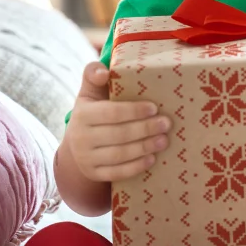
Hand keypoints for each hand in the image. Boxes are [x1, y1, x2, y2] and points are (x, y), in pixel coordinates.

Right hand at [63, 61, 170, 182]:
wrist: (78, 143)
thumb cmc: (93, 111)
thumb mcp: (90, 92)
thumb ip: (94, 74)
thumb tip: (104, 71)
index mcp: (82, 115)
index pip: (111, 113)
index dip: (134, 111)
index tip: (154, 108)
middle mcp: (80, 138)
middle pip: (118, 135)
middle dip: (145, 129)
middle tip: (167, 124)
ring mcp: (85, 159)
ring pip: (119, 155)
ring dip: (145, 147)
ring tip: (164, 140)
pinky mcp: (93, 173)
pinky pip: (116, 173)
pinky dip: (136, 167)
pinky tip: (152, 158)